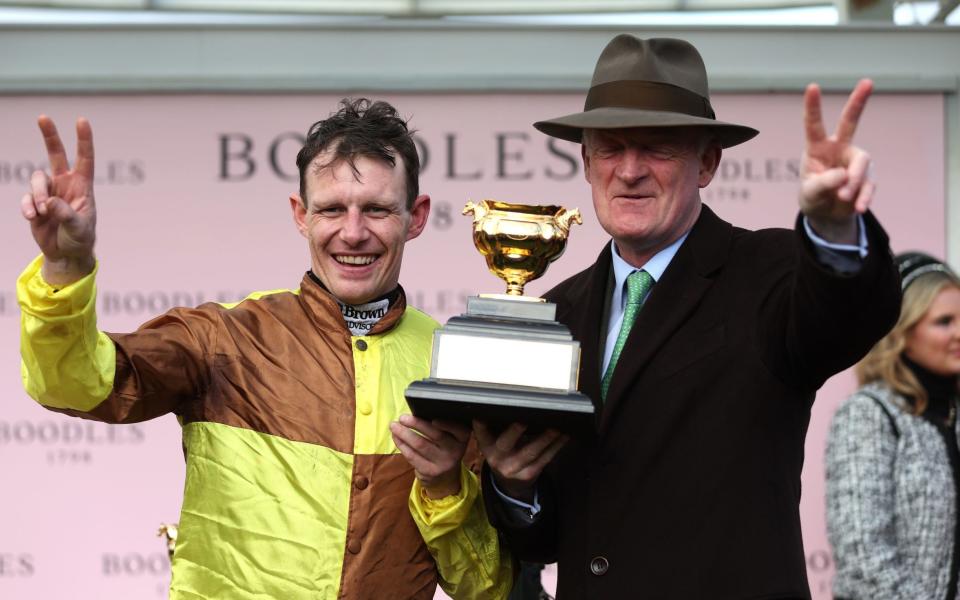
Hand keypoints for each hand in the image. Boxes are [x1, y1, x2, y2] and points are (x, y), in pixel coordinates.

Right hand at [20, 115, 96, 284]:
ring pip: (36, 179)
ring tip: (41, 212)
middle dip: (49, 135)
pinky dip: (27, 206)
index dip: (84, 140)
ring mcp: (48, 192)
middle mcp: (65, 184)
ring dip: (36, 194)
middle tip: (43, 117)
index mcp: (82, 186)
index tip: (81, 120)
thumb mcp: (79, 227)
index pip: (84, 159)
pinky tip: (32, 217)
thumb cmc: (80, 238)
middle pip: (56, 154)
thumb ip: (66, 214)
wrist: (66, 253)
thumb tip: (48, 201)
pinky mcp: (34, 203)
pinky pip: (26, 198)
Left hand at [390, 415, 469, 498]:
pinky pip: (412, 456)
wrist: (445, 478)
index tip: (433, 419)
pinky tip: (396, 437)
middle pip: (436, 435)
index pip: (458, 430)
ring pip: (421, 445)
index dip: (446, 424)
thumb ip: (441, 426)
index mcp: (462, 438)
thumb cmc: (444, 449)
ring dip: (404, 434)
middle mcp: (455, 451)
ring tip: (394, 426)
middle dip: (417, 424)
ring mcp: (442, 463)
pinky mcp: (428, 472)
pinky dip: (402, 445)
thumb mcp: (450, 438)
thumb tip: (418, 412)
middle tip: (403, 417)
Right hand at [473, 421, 567, 502]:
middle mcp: (497, 458)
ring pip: (531, 451)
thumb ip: (496, 427)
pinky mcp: (530, 474)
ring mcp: (514, 467)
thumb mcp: (493, 443)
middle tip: (525, 420)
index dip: (480, 424)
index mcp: (487, 446)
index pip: (481, 433)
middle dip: (515, 431)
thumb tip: (512, 404)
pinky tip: (563, 436)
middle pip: (506, 443)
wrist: (509, 484)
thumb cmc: (504, 454)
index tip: (482, 415)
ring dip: (545, 437)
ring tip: (555, 426)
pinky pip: (545, 458)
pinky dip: (556, 446)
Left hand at [799, 79, 873, 243]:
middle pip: (850, 121)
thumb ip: (823, 184)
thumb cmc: (813, 196)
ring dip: (853, 183)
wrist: (827, 214)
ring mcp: (855, 161)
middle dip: (858, 101)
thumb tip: (845, 176)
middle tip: (868, 81)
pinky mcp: (867, 177)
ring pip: (861, 164)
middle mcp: (838, 148)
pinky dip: (864, 196)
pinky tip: (858, 207)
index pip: (814, 125)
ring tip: (842, 198)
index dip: (813, 107)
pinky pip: (869, 184)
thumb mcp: (810, 193)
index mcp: (817, 148)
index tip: (812, 86)